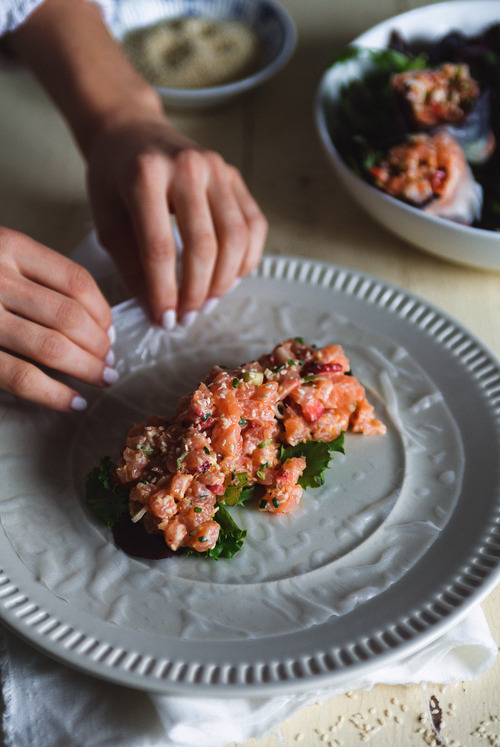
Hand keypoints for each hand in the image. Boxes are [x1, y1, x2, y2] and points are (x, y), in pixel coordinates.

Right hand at [0, 227, 114, 410]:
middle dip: (99, 347)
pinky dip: (55, 394)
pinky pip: (21, 377)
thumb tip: (95, 320)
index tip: (110, 332)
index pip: (77, 281)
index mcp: (8, 246)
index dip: (103, 313)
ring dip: (86, 370)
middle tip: (109, 363)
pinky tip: (74, 403)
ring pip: (51, 347)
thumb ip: (33, 276)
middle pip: (71, 317)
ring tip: (101, 381)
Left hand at [85, 110, 267, 326]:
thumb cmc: (114, 179)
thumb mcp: (107, 221)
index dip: (164, 292)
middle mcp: (188, 167)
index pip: (160, 248)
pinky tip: (228, 278)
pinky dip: (246, 259)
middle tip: (187, 317)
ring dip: (224, 280)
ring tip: (206, 301)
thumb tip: (159, 312)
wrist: (131, 132)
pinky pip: (254, 226)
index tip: (165, 320)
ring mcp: (218, 169)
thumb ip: (131, 267)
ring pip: (236, 238)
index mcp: (146, 175)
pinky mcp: (236, 176)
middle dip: (197, 291)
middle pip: (204, 245)